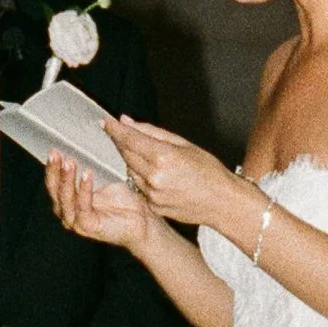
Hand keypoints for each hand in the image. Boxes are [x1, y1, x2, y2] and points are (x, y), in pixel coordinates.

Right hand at [46, 150, 156, 248]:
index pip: (53, 181)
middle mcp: (67, 211)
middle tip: (55, 153)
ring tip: (69, 162)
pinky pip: (82, 207)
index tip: (53, 149)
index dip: (51, 166)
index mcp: (68, 199)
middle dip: (54, 170)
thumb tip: (85, 137)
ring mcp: (76, 221)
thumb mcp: (104, 176)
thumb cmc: (124, 199)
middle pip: (54, 189)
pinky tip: (86, 175)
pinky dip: (83, 191)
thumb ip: (90, 163)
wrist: (143, 219)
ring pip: (65, 198)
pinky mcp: (88, 226)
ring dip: (66, 178)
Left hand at [105, 114, 248, 234]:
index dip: (115, 128)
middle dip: (121, 142)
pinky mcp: (153, 206)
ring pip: (130, 170)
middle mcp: (155, 176)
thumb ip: (152, 132)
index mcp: (164, 157)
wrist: (222, 202)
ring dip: (133, 160)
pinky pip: (139, 186)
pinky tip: (157, 175)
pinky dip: (141, 177)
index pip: (130, 138)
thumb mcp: (184, 144)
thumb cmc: (209, 171)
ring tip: (150, 156)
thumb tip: (128, 122)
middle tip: (119, 132)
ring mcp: (152, 194)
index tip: (105, 120)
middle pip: (126, 154)